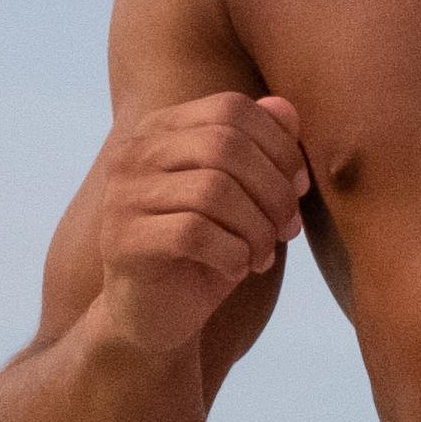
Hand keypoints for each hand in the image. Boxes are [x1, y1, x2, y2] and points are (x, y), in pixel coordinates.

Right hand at [71, 94, 310, 356]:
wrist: (158, 313)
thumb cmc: (208, 248)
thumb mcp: (245, 195)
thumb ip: (263, 148)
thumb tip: (285, 108)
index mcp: (162, 130)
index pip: (232, 108)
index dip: (281, 147)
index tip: (298, 189)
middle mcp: (134, 153)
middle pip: (226, 146)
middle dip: (275, 191)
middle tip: (287, 229)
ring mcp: (122, 196)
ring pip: (214, 191)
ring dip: (257, 229)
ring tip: (261, 254)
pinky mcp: (123, 241)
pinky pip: (195, 234)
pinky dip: (233, 254)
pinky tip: (237, 269)